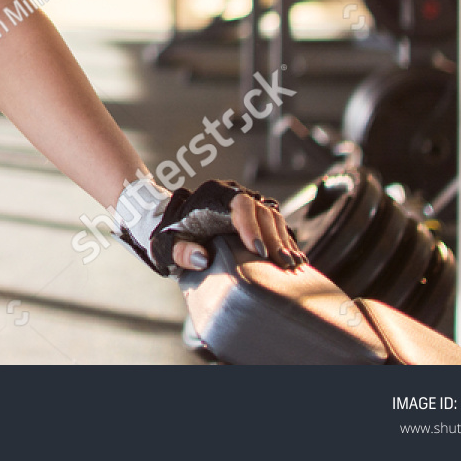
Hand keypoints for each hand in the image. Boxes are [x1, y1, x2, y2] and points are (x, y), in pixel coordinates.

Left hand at [171, 191, 306, 270]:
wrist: (168, 225)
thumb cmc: (166, 235)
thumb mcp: (165, 246)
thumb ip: (180, 252)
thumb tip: (202, 258)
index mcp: (212, 196)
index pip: (239, 204)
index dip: (251, 226)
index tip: (258, 251)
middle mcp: (232, 195)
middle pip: (261, 211)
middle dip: (274, 238)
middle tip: (282, 264)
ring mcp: (245, 205)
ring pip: (272, 216)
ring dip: (284, 240)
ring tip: (292, 265)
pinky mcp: (253, 217)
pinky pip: (275, 224)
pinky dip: (285, 241)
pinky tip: (295, 259)